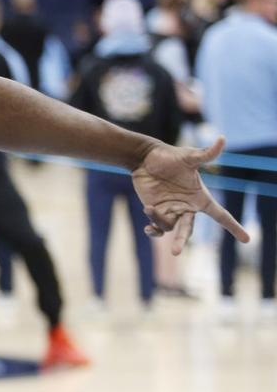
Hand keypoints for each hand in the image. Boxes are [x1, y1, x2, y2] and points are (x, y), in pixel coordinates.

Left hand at [131, 136, 248, 255]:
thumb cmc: (170, 156)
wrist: (146, 158)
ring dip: (158, 220)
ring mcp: (171, 211)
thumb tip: (222, 139)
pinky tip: (147, 227)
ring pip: (168, 228)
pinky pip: (157, 228)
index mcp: (200, 197)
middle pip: (188, 230)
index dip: (233, 227)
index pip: (220, 215)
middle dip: (182, 241)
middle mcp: (187, 207)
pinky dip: (153, 229)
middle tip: (176, 252)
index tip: (246, 239)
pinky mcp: (156, 211)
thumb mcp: (189, 156)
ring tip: (149, 208)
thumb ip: (206, 154)